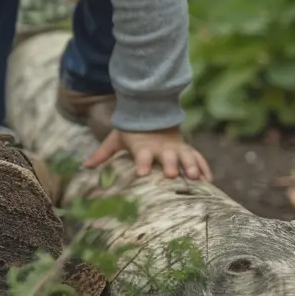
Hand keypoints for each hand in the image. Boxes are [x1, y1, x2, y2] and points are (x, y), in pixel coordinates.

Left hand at [84, 126, 212, 181]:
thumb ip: (103, 153)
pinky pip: (198, 158)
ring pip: (186, 157)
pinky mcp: (187, 150)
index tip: (141, 173)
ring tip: (197, 178)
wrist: (152, 114)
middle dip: (171, 165)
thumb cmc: (131, 132)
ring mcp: (176, 148)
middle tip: (172, 175)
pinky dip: (204, 168)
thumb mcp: (116, 139)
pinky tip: (210, 181)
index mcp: (143, 146)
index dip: (142, 163)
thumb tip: (85, 166)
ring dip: (191, 167)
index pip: (142, 155)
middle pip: (167, 156)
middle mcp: (161, 148)